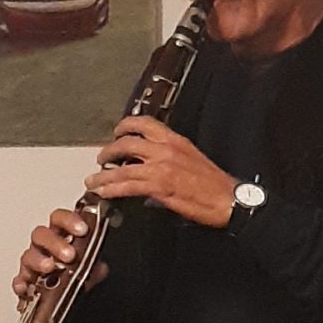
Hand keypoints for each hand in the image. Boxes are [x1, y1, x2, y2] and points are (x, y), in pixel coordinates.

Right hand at [13, 207, 106, 302]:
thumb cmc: (78, 273)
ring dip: (39, 260)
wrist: (71, 297)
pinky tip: (25, 287)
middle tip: (69, 254)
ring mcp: (34, 262)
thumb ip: (97, 263)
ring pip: (29, 255)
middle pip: (42, 234)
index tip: (82, 229)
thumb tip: (100, 267)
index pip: (60, 219)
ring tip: (49, 267)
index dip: (69, 221)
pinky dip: (20, 283)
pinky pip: (19, 280)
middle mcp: (45, 246)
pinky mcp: (26, 281)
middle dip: (55, 243)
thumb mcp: (93, 268)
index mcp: (62, 235)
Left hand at [86, 120, 236, 230]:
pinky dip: (111, 189)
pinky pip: (127, 186)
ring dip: (103, 175)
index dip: (126, 124)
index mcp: (175, 140)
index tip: (117, 130)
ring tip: (93, 181)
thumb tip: (152, 168)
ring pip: (122, 166)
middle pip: (127, 142)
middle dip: (109, 150)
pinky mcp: (158, 187)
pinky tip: (103, 192)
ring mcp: (160, 168)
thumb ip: (170, 158)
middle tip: (101, 158)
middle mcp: (165, 150)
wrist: (228, 199)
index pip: (145, 123)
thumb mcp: (192, 159)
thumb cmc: (215, 184)